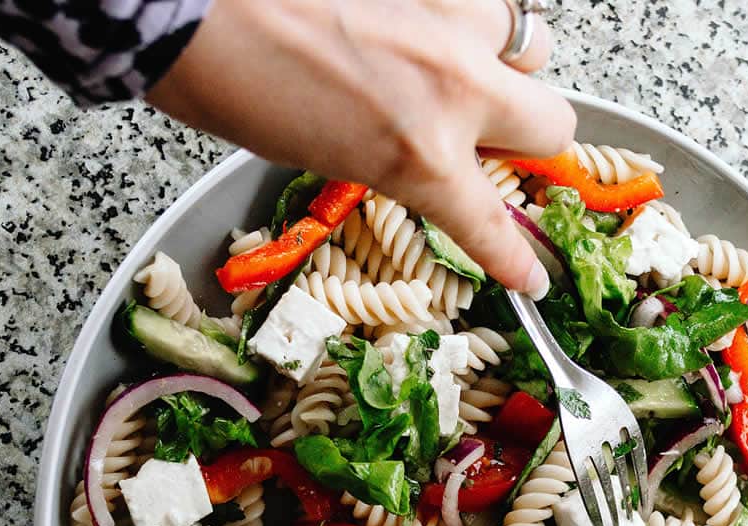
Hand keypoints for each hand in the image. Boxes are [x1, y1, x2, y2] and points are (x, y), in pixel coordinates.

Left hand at [147, 0, 574, 293]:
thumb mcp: (321, 157)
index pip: (493, 227)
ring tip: (458, 65)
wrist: (193, 0)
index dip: (517, 259)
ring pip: (532, 43)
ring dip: (506, 64)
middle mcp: (457, 88)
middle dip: (531, 141)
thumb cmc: (230, 84)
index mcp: (423, 157)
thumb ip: (393, 162)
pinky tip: (420, 23)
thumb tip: (419, 155)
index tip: (531, 275)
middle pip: (554, 123)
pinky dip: (462, 17)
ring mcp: (451, 18)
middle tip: (491, 144)